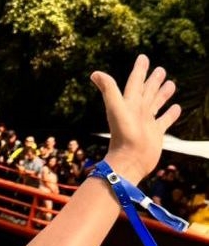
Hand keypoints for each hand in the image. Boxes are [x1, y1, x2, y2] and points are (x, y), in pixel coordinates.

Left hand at [91, 54, 179, 182]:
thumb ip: (109, 90)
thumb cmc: (123, 136)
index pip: (134, 83)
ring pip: (156, 104)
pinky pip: (165, 120)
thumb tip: (95, 73)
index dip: (139, 70)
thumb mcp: (116, 109)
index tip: (143, 58)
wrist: (129, 161)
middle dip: (153, 80)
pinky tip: (176, 107)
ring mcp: (147, 122)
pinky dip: (170, 114)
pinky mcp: (156, 133)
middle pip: (147, 91)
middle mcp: (138, 112)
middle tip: (160, 69)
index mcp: (129, 104)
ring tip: (171, 84)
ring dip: (162, 94)